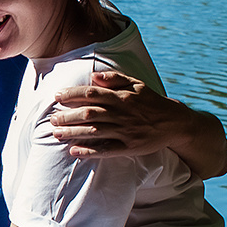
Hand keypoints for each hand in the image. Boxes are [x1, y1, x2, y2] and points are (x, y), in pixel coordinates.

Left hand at [46, 68, 193, 159]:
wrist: (175, 123)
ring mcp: (126, 132)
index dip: (73, 94)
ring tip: (56, 133)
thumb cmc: (151, 102)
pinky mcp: (129, 148)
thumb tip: (94, 75)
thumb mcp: (137, 84)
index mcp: (123, 97)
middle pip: (90, 113)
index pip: (93, 93)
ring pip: (95, 132)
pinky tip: (74, 151)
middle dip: (68, 116)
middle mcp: (123, 114)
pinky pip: (107, 150)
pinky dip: (90, 151)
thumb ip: (115, 79)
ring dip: (73, 133)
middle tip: (52, 118)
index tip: (57, 96)